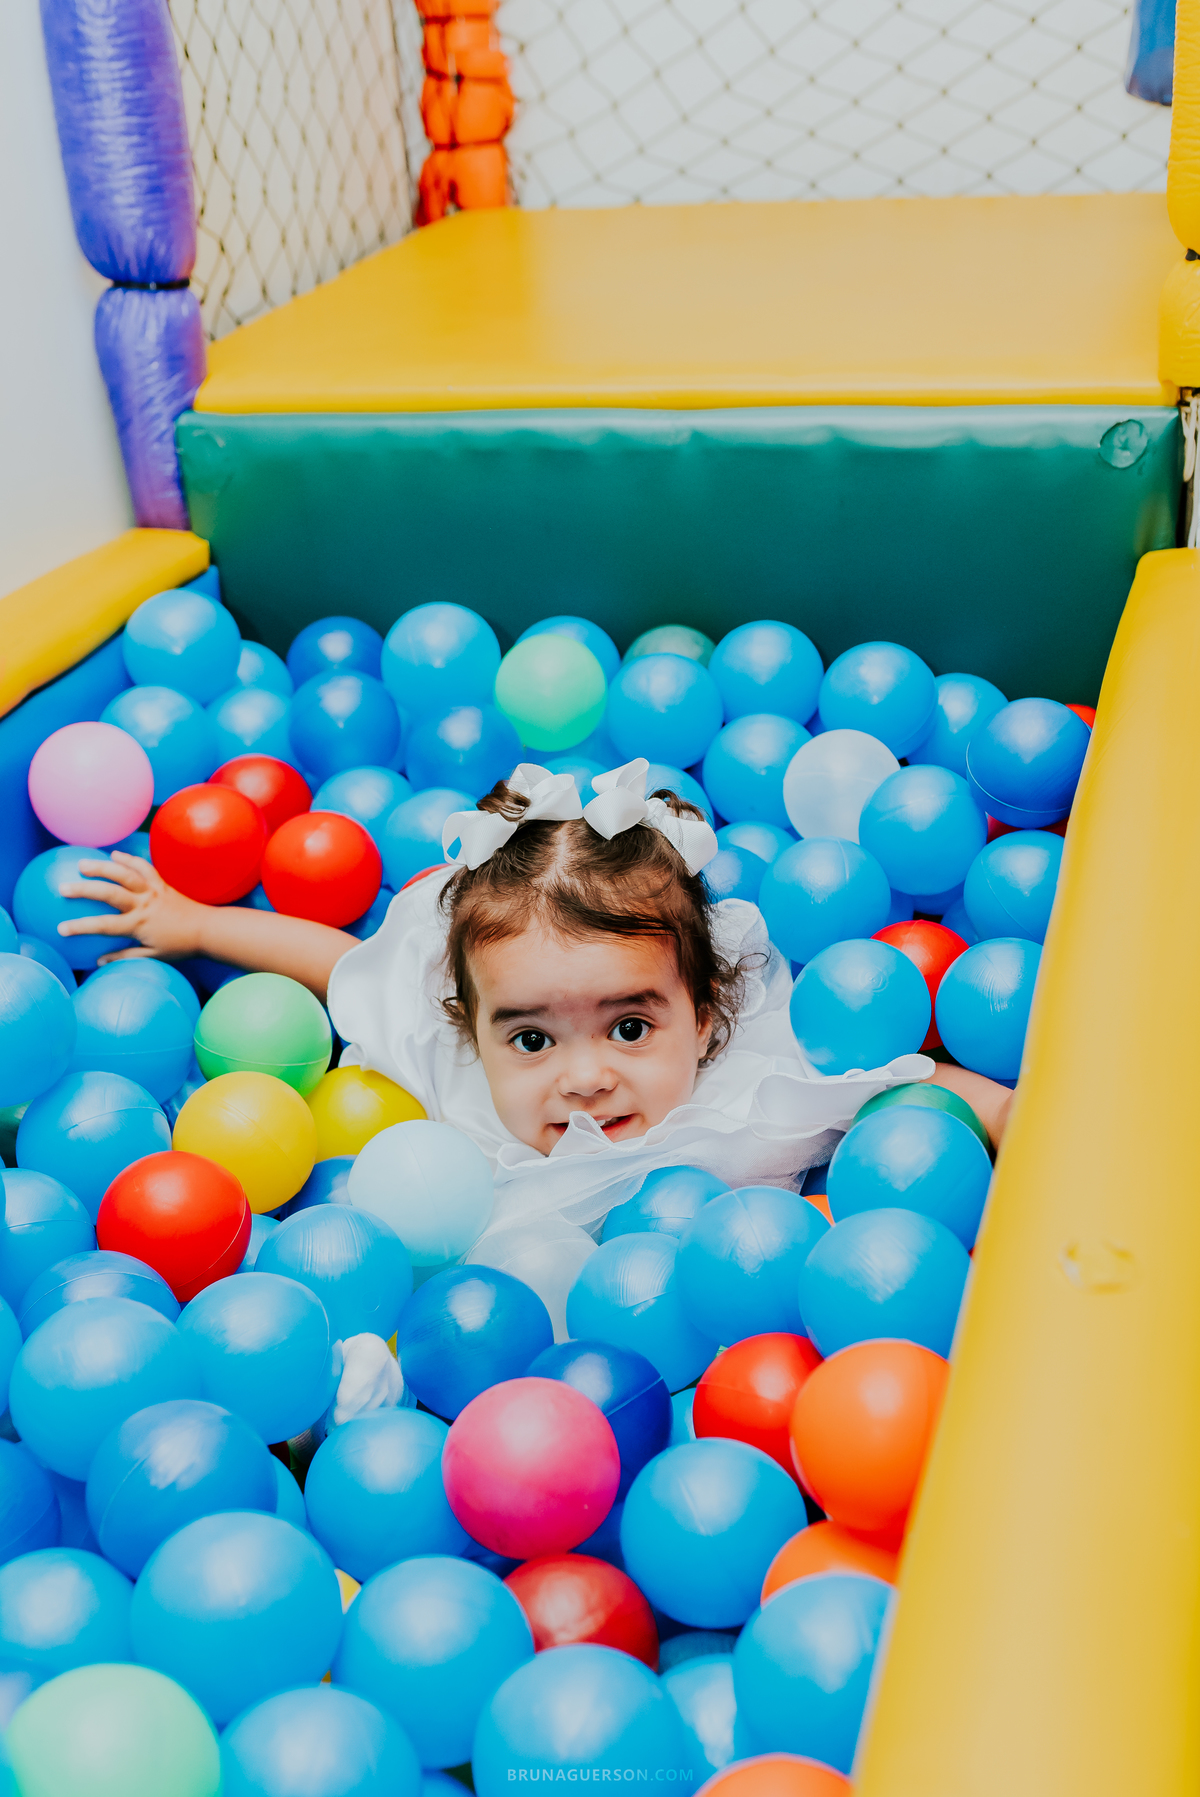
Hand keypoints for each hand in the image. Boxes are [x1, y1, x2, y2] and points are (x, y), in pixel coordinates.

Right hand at [56, 852, 207, 964]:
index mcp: (139, 924)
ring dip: (103, 867)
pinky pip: (144, 867)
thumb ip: (125, 956)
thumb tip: (99, 961)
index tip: (61, 929)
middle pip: (110, 893)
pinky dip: (129, 860)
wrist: (207, 929)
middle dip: (85, 889)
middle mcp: (144, 905)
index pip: (104, 926)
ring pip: (125, 874)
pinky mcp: (162, 883)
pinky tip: (115, 855)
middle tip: (63, 887)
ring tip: (83, 863)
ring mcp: (153, 891)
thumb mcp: (153, 956)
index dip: (81, 927)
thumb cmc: (181, 946)